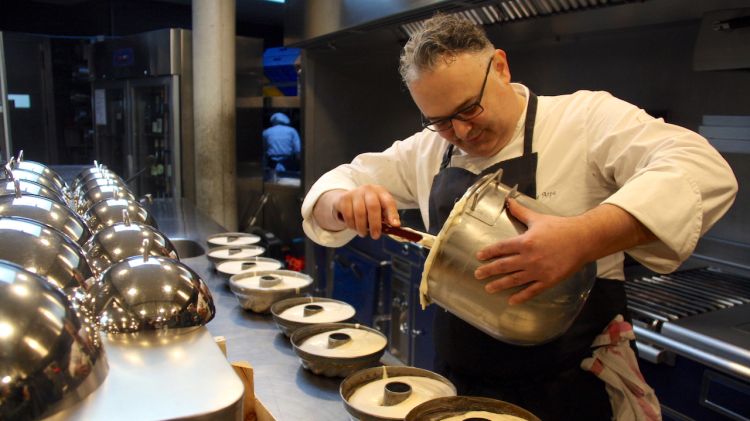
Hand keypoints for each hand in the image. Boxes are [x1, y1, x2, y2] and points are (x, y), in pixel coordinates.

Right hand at [333, 184, 399, 238]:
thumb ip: (387, 217)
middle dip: (375, 224)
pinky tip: (354, 228)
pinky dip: (352, 225)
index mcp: (380, 192)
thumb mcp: (379, 208)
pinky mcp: (344, 199)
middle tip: (375, 236)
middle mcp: (368, 189)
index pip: (388, 201)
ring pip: (359, 213)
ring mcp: (355, 193)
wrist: (347, 199)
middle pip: (373, 206)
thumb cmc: (367, 206)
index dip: (392, 213)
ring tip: (363, 233)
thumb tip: (395, 226)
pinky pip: (348, 215)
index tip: (395, 225)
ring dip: (362, 227)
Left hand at [474, 198, 589, 304]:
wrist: (583, 239)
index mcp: (525, 242)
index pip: (501, 248)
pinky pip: (532, 291)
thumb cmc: (560, 227)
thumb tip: (508, 201)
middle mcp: (529, 257)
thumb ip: (520, 212)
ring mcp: (538, 270)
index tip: (479, 257)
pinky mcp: (549, 280)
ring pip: (515, 280)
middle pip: (504, 265)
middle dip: (489, 271)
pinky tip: (511, 301)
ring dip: (500, 285)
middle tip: (477, 275)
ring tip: (489, 288)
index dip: (489, 252)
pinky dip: (521, 296)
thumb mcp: (538, 218)